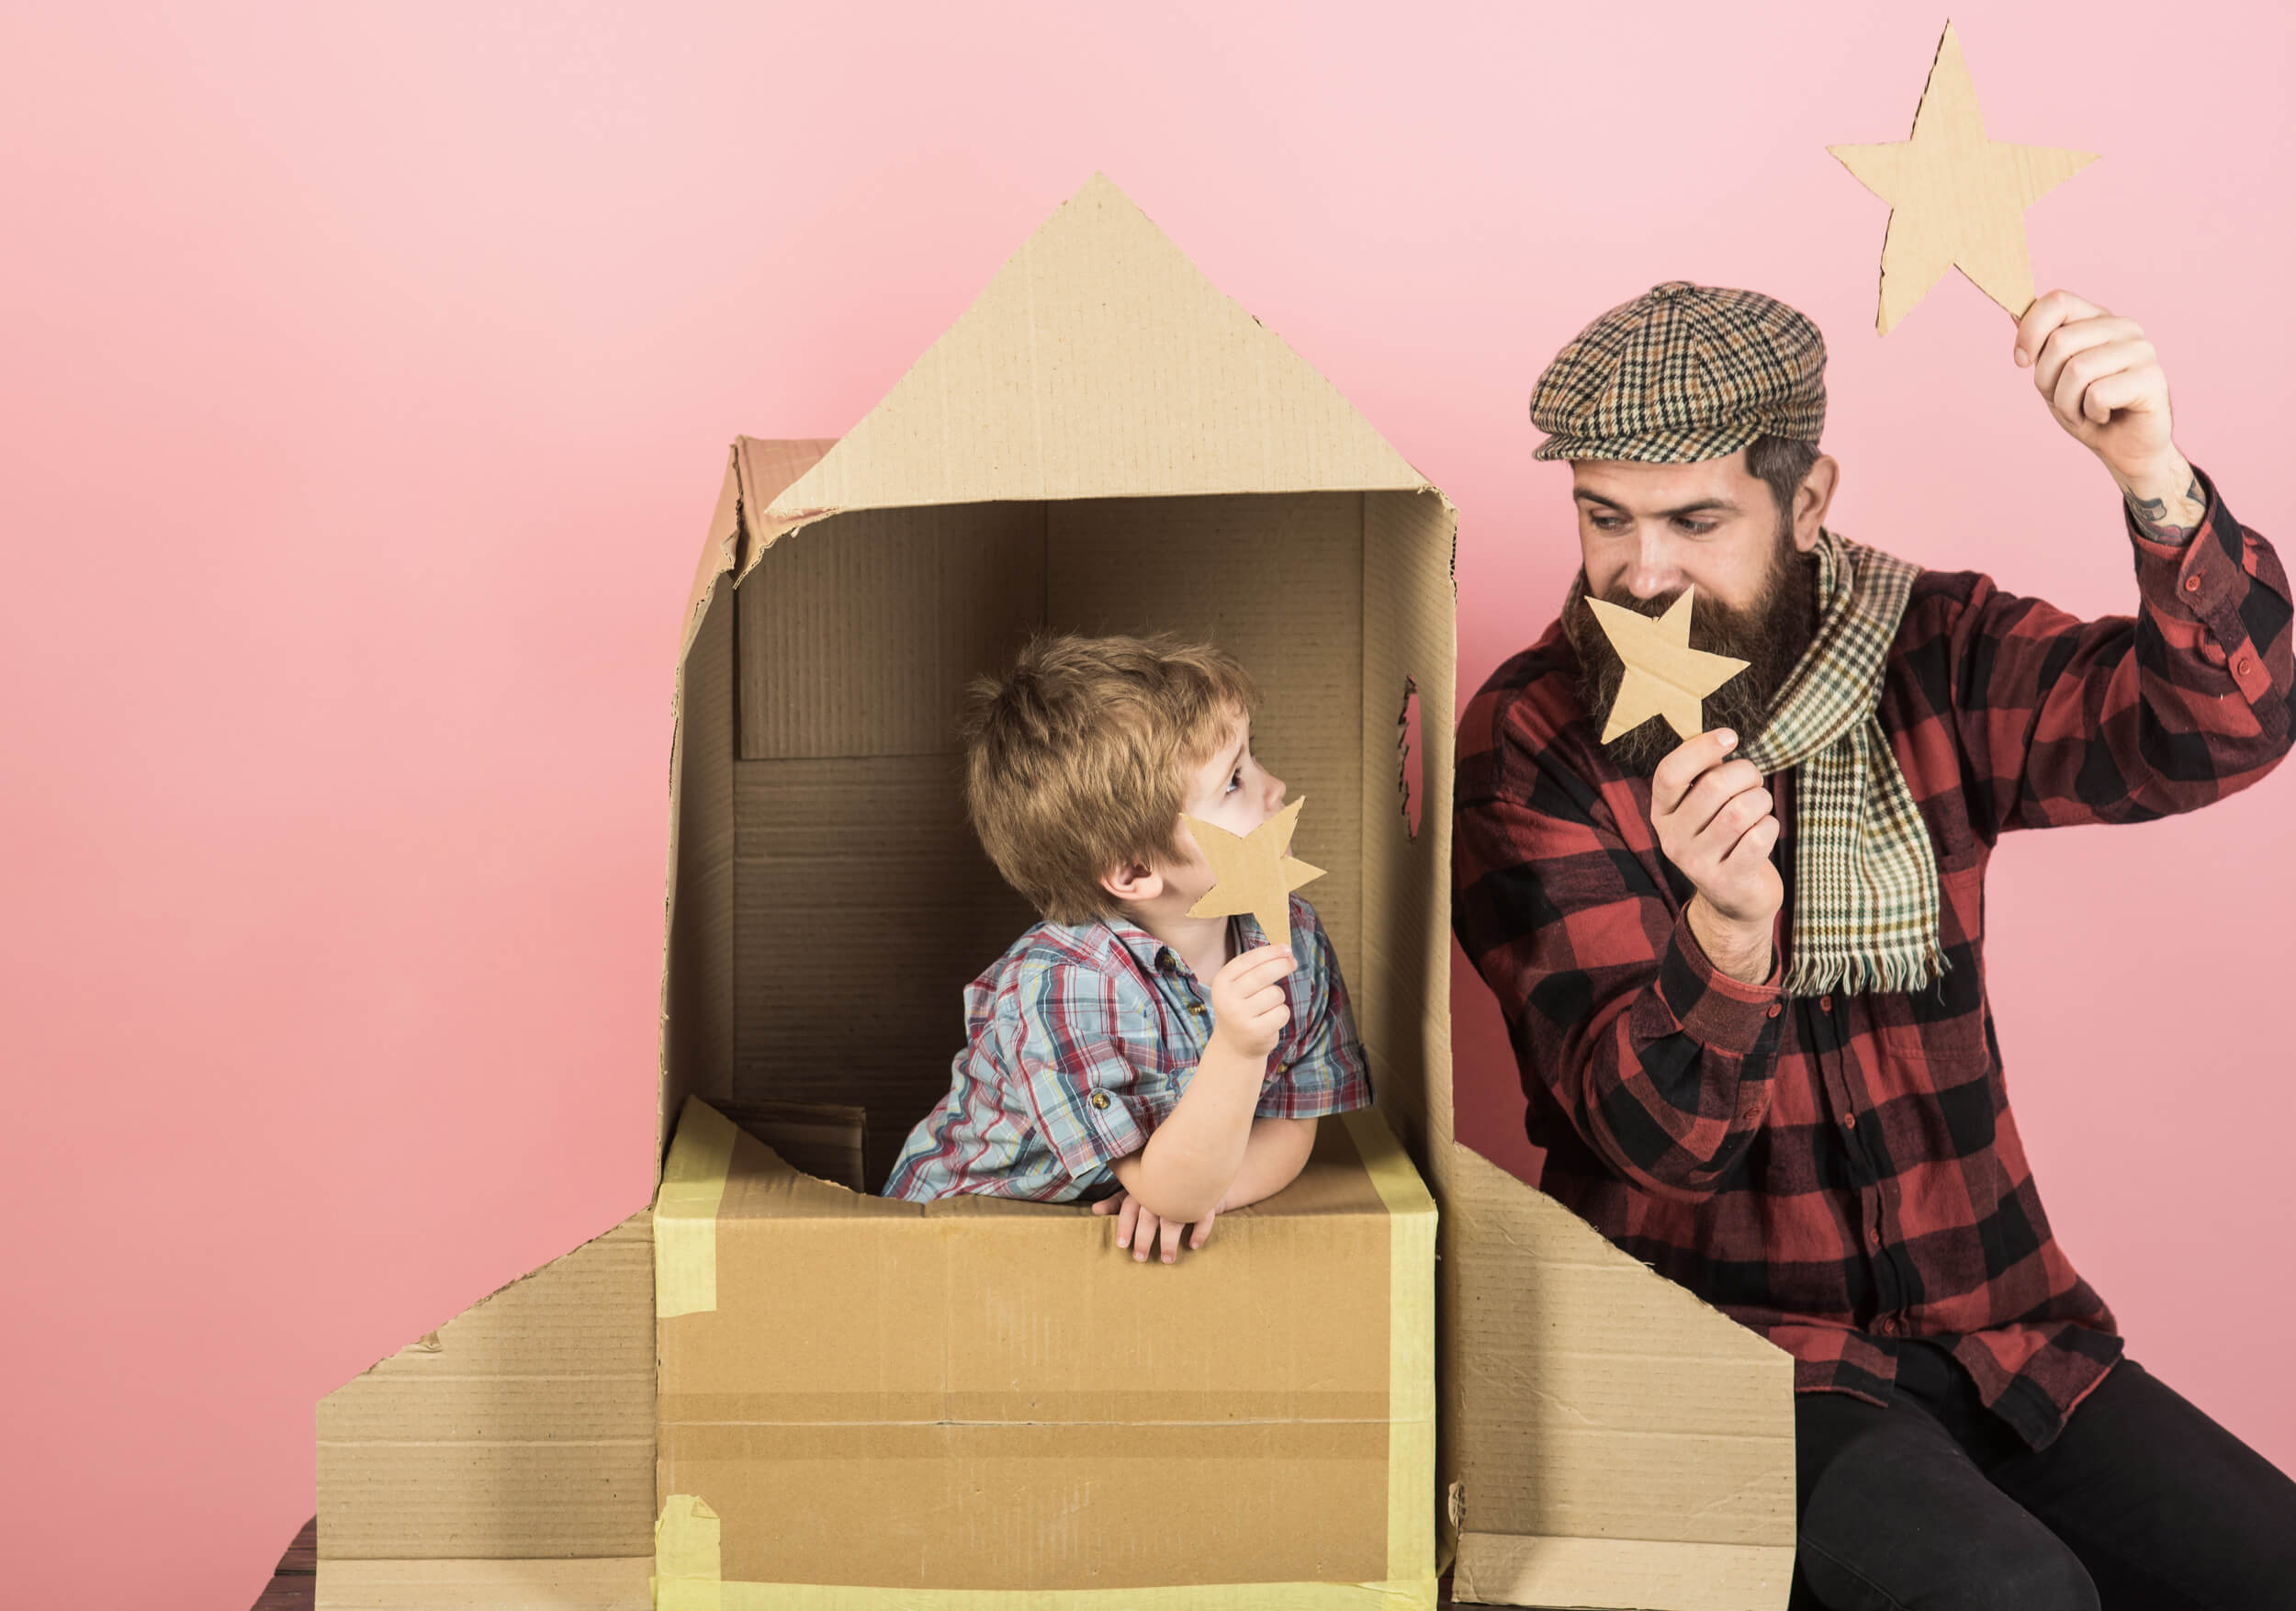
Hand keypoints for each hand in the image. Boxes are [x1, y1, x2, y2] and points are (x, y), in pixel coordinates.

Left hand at [1092, 1188, 1219, 1262]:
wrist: (1198, 1165)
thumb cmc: (1161, 1181)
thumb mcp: (1137, 1188)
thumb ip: (1117, 1200)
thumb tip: (1094, 1211)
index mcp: (1143, 1187)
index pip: (1130, 1206)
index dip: (1125, 1226)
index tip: (1121, 1245)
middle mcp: (1162, 1190)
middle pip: (1150, 1215)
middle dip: (1144, 1238)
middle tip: (1140, 1258)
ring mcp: (1184, 1193)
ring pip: (1175, 1217)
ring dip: (1169, 1240)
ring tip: (1166, 1259)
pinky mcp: (1206, 1197)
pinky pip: (1204, 1215)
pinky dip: (1199, 1230)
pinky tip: (1193, 1244)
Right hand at [1207, 943, 1294, 1060]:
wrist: (1234, 1045)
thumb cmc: (1242, 1006)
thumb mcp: (1239, 985)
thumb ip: (1256, 967)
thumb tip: (1284, 951)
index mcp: (1221, 981)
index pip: (1249, 960)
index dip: (1271, 952)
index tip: (1286, 949)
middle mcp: (1227, 998)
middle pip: (1263, 974)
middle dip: (1282, 965)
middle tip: (1293, 963)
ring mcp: (1240, 1016)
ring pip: (1275, 994)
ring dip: (1279, 997)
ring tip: (1268, 1006)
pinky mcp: (1256, 1031)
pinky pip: (1282, 1012)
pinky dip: (1281, 1014)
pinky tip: (1270, 1020)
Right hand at [1651, 728, 1779, 981]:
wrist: (1733, 901)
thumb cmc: (1723, 839)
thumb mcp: (1703, 808)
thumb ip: (1705, 775)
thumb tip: (1722, 741)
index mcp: (1662, 813)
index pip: (1669, 773)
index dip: (1700, 748)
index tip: (1730, 737)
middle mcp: (1672, 839)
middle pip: (1713, 787)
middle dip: (1746, 773)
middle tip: (1754, 780)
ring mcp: (1697, 864)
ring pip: (1741, 811)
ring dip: (1761, 800)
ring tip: (1761, 806)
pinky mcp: (1727, 881)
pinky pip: (1758, 838)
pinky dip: (1770, 826)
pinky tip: (1765, 829)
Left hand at [2014, 292, 2193, 520]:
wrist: (2124, 448)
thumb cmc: (2087, 409)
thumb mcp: (2052, 376)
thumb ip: (2039, 345)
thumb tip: (2014, 312)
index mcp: (2098, 319)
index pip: (2057, 301)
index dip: (2029, 332)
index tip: (2021, 362)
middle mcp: (2123, 327)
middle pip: (2060, 341)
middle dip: (2046, 380)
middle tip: (2063, 399)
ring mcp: (2142, 350)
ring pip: (2077, 369)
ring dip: (2067, 402)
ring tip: (2082, 411)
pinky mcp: (2152, 378)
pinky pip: (2098, 393)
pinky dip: (2090, 413)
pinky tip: (2103, 415)